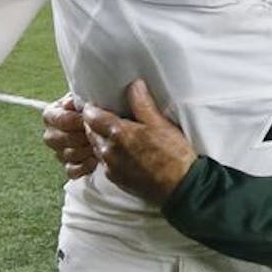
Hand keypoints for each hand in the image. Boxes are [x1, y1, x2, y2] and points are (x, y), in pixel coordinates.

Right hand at [42, 94, 96, 178]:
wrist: (109, 123)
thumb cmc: (97, 108)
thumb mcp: (88, 98)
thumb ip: (78, 99)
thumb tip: (70, 103)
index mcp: (52, 114)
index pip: (51, 118)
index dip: (69, 120)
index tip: (85, 119)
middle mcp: (52, 134)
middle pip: (56, 139)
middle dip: (78, 136)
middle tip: (94, 132)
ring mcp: (59, 152)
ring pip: (66, 155)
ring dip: (84, 149)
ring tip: (99, 143)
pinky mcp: (70, 167)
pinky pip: (72, 171)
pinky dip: (85, 166)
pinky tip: (95, 158)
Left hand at [83, 79, 197, 205]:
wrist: (180, 187)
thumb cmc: (173, 155)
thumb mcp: (160, 123)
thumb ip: (143, 103)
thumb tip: (134, 85)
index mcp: (118, 134)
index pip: (90, 116)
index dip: (91, 107)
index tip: (98, 102)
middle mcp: (109, 152)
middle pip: (90, 131)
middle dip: (94, 122)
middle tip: (106, 113)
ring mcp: (111, 167)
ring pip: (96, 147)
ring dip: (100, 138)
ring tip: (115, 130)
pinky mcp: (116, 179)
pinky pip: (105, 162)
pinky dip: (108, 153)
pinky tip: (123, 149)